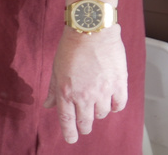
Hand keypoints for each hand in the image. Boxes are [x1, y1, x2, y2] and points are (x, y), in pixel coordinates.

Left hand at [43, 24, 127, 143]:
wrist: (92, 28)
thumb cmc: (72, 45)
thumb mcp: (56, 68)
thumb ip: (53, 90)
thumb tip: (47, 105)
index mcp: (67, 92)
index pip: (67, 121)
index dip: (69, 133)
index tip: (71, 139)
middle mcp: (85, 95)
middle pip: (86, 122)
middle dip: (84, 126)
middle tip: (84, 123)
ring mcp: (103, 91)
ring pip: (102, 114)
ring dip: (98, 111)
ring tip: (96, 100)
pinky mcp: (119, 84)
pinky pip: (119, 105)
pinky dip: (116, 106)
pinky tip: (112, 100)